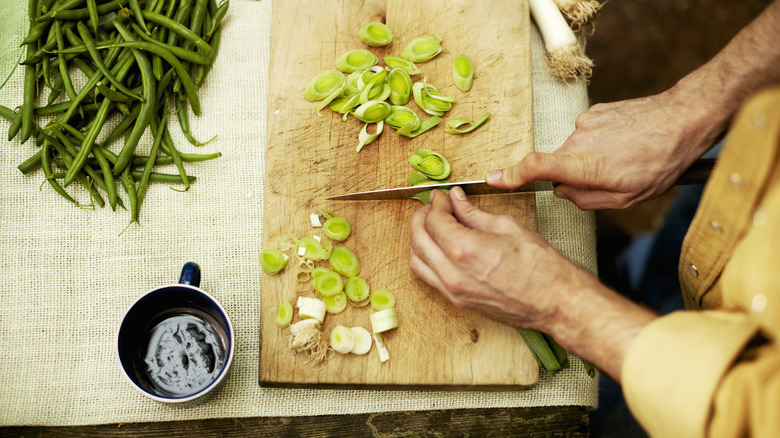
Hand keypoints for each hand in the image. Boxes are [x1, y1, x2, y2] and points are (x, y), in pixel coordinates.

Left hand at [409, 187, 597, 332]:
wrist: (558, 303)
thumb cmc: (543, 268)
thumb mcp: (508, 227)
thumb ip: (474, 214)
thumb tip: (457, 200)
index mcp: (464, 250)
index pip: (434, 220)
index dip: (436, 203)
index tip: (442, 196)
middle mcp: (453, 274)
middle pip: (418, 239)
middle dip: (422, 218)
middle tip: (434, 206)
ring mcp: (453, 292)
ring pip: (417, 261)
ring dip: (419, 239)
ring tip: (434, 225)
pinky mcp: (458, 302)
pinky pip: (429, 278)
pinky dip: (426, 258)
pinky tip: (439, 247)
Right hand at [486, 89, 723, 209]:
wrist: (683, 119)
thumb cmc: (660, 162)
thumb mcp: (625, 199)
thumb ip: (586, 200)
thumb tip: (564, 193)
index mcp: (584, 166)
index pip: (535, 168)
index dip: (511, 175)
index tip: (493, 179)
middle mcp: (578, 141)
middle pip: (560, 164)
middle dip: (576, 175)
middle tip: (610, 180)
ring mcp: (585, 123)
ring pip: (576, 150)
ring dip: (592, 157)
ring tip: (625, 158)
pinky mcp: (595, 111)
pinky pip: (588, 134)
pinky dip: (601, 141)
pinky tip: (626, 142)